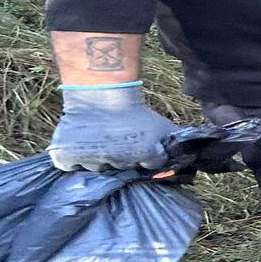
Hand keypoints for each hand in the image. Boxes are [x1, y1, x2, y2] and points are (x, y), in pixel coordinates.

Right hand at [48, 84, 179, 171]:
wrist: (100, 92)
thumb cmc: (134, 111)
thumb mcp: (162, 126)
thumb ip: (179, 143)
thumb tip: (194, 157)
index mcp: (143, 154)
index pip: (150, 166)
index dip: (148, 156)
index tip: (141, 144)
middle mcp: (117, 160)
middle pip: (122, 169)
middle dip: (123, 158)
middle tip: (119, 141)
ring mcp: (90, 160)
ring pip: (97, 169)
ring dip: (99, 159)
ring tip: (101, 141)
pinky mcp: (66, 156)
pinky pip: (72, 167)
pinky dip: (75, 160)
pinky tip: (82, 147)